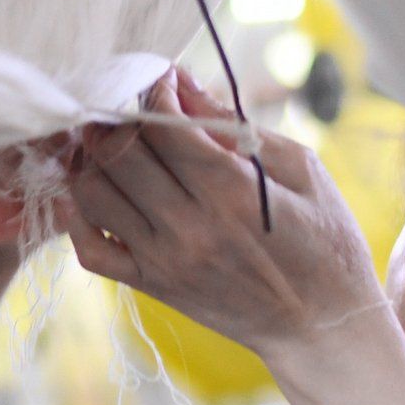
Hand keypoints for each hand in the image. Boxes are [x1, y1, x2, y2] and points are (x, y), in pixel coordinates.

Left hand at [63, 73, 389, 368]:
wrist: (322, 325)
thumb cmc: (325, 240)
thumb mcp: (300, 169)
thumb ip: (235, 125)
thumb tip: (182, 85)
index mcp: (232, 191)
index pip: (161, 125)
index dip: (153, 91)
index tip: (162, 80)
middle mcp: (190, 227)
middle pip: (117, 153)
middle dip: (116, 117)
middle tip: (129, 105)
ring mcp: (164, 260)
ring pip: (93, 194)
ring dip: (91, 158)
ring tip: (110, 141)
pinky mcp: (152, 286)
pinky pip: (91, 250)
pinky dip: (80, 216)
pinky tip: (98, 192)